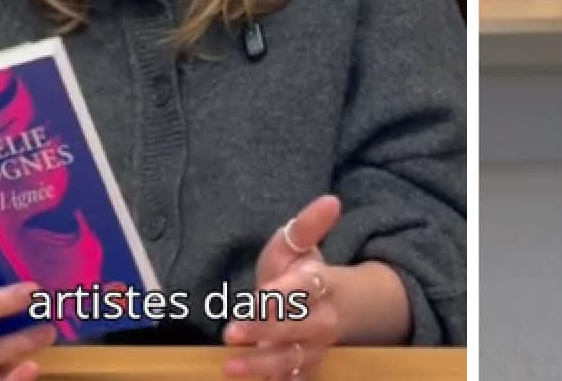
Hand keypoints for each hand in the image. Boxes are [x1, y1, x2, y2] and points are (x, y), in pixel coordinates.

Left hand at [223, 195, 342, 378]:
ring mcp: (314, 349)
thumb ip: (309, 226)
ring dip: (261, 365)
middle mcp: (324, 320)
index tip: (262, 294)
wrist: (326, 308)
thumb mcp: (300, 247)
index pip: (309, 288)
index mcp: (325, 285)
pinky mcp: (303, 371)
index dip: (286, 293)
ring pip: (292, 360)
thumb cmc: (300, 274)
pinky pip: (292, 380)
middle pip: (300, 327)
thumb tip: (331, 199)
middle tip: (231, 332)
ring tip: (230, 366)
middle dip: (266, 330)